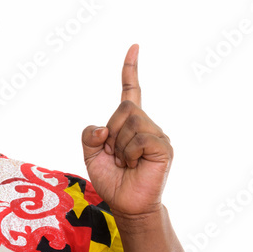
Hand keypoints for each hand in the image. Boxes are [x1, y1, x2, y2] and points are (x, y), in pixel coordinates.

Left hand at [81, 44, 171, 219]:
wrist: (126, 205)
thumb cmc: (112, 180)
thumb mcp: (90, 155)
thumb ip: (88, 136)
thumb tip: (103, 127)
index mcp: (129, 123)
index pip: (131, 91)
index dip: (130, 69)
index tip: (134, 46)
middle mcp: (146, 124)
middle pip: (123, 108)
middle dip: (112, 133)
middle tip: (117, 156)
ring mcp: (157, 135)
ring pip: (131, 122)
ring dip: (120, 147)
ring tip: (127, 163)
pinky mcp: (164, 147)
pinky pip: (140, 138)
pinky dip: (131, 153)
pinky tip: (136, 165)